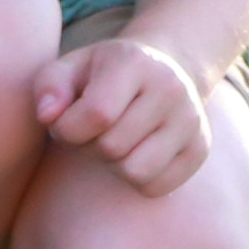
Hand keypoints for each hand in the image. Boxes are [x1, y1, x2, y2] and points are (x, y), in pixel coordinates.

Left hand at [34, 34, 214, 197]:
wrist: (164, 69)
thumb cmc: (105, 73)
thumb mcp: (71, 68)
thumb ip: (49, 87)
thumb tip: (48, 116)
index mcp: (134, 62)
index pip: (97, 114)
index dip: (68, 129)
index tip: (65, 123)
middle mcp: (170, 87)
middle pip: (112, 147)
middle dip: (89, 145)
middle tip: (93, 130)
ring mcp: (191, 119)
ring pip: (135, 172)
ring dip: (113, 165)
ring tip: (114, 141)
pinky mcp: (200, 148)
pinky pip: (157, 187)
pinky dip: (137, 179)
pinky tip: (136, 152)